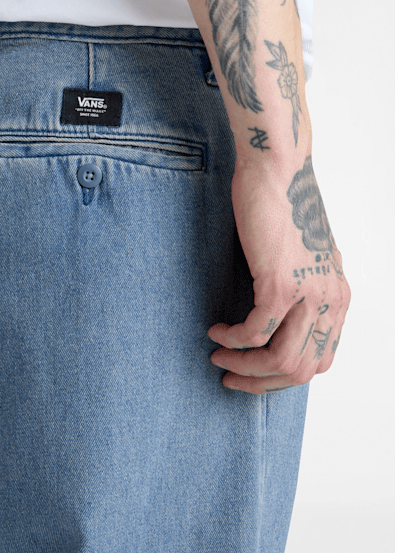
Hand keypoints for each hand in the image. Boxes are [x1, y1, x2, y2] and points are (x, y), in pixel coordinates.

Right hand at [209, 155, 350, 392]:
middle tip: (231, 378)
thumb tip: (285, 312)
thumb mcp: (307, 254)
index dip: (284, 376)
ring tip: (219, 359)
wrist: (279, 169)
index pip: (321, 359)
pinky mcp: (280, 282)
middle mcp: (330, 300)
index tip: (255, 373)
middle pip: (302, 368)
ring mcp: (308, 293)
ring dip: (244, 367)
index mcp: (338, 296)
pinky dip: (232, 340)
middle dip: (262, 383)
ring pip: (280, 359)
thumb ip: (305, 285)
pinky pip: (254, 331)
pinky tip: (215, 331)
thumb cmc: (285, 204)